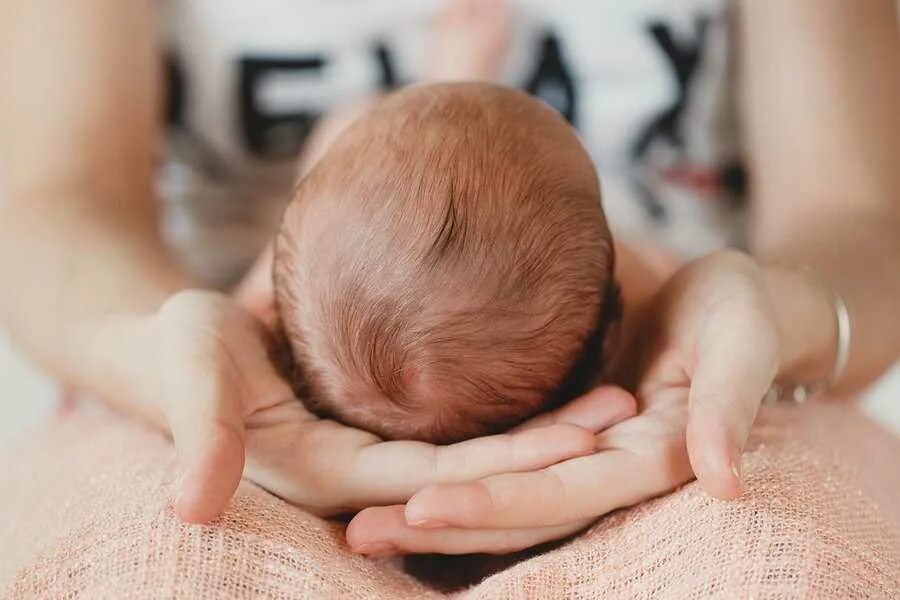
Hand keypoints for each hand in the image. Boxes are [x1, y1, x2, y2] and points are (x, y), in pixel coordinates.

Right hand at [98, 289, 627, 522]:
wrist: (166, 348)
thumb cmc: (174, 350)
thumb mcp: (184, 370)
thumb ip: (196, 426)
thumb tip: (191, 506)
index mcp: (325, 474)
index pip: (435, 476)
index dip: (507, 460)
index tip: (581, 434)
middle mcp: (358, 475)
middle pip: (471, 468)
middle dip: (546, 448)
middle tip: (624, 411)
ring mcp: (370, 451)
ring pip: (471, 447)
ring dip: (540, 428)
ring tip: (616, 397)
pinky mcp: (375, 426)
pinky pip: (451, 419)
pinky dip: (504, 404)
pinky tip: (556, 374)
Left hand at [345, 250, 782, 554]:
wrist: (726, 302)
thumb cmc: (740, 310)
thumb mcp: (741, 342)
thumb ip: (731, 404)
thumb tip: (724, 480)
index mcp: (650, 460)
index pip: (564, 494)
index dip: (496, 505)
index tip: (422, 507)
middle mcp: (607, 470)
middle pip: (518, 511)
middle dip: (441, 525)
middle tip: (358, 533)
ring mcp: (579, 453)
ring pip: (500, 494)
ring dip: (431, 513)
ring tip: (355, 525)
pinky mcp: (560, 428)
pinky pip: (501, 461)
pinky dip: (449, 477)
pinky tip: (391, 480)